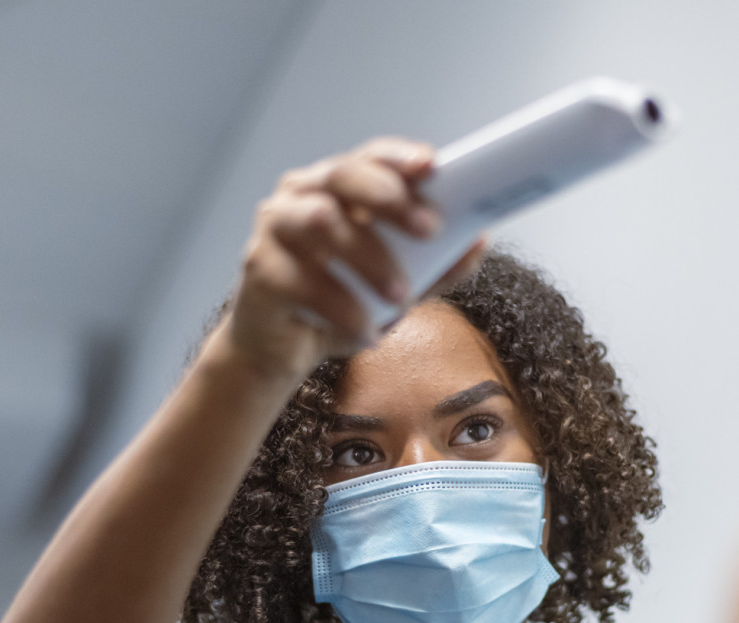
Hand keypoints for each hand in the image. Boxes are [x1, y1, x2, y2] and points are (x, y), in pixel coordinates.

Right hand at [216, 138, 444, 382]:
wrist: (282, 350)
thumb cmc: (337, 303)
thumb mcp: (397, 285)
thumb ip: (437, 265)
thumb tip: (480, 240)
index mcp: (335, 187)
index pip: (368, 157)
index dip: (399, 157)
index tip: (433, 167)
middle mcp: (300, 196)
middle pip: (342, 176)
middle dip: (389, 197)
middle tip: (430, 228)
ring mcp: (274, 229)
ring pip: (321, 222)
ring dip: (369, 258)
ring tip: (401, 296)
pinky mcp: (258, 270)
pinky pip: (302, 280)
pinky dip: (342, 309)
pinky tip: (366, 332)